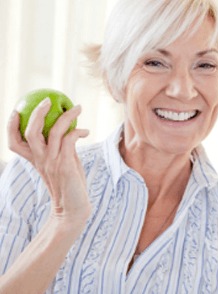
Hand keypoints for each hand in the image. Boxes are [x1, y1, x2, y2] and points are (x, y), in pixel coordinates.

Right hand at [7, 98, 90, 227]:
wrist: (73, 210)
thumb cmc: (70, 186)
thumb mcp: (63, 164)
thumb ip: (63, 149)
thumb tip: (71, 131)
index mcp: (35, 161)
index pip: (14, 143)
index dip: (11, 126)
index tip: (17, 111)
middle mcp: (40, 160)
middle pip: (30, 131)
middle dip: (37, 112)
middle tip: (49, 100)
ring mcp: (52, 163)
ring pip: (52, 132)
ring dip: (66, 116)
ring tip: (77, 108)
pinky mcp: (65, 165)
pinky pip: (70, 140)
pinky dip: (78, 131)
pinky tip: (86, 131)